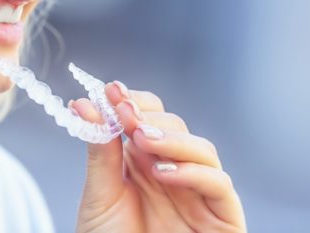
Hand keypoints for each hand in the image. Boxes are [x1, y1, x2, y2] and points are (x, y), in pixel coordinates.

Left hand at [71, 81, 246, 232]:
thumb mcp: (99, 198)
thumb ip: (100, 152)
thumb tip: (86, 105)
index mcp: (145, 165)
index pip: (149, 119)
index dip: (134, 102)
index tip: (110, 90)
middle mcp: (176, 174)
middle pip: (177, 129)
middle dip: (150, 117)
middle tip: (124, 112)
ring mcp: (201, 194)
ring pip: (203, 150)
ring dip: (173, 139)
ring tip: (140, 139)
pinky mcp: (223, 218)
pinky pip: (219, 185)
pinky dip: (194, 173)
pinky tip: (163, 173)